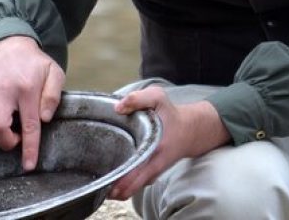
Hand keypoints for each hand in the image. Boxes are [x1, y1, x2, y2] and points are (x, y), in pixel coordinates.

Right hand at [0, 35, 64, 170]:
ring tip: (3, 131)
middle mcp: (4, 91)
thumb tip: (45, 119)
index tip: (28, 165)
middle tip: (16, 138)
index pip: (29, 124)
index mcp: (27, 89)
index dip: (29, 148)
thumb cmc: (34, 63)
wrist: (9, 44)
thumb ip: (53, 96)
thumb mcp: (54, 73)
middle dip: (6, 142)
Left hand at [108, 85, 230, 199]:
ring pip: (133, 188)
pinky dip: (124, 185)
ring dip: (117, 190)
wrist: (191, 129)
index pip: (137, 173)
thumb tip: (118, 109)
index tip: (105, 183)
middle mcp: (154, 165)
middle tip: (97, 188)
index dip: (120, 182)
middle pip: (131, 188)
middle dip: (114, 191)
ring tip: (100, 186)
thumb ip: (138, 99)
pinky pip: (136, 184)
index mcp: (155, 148)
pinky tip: (111, 182)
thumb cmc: (171, 114)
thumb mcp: (157, 98)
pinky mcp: (151, 172)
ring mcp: (153, 171)